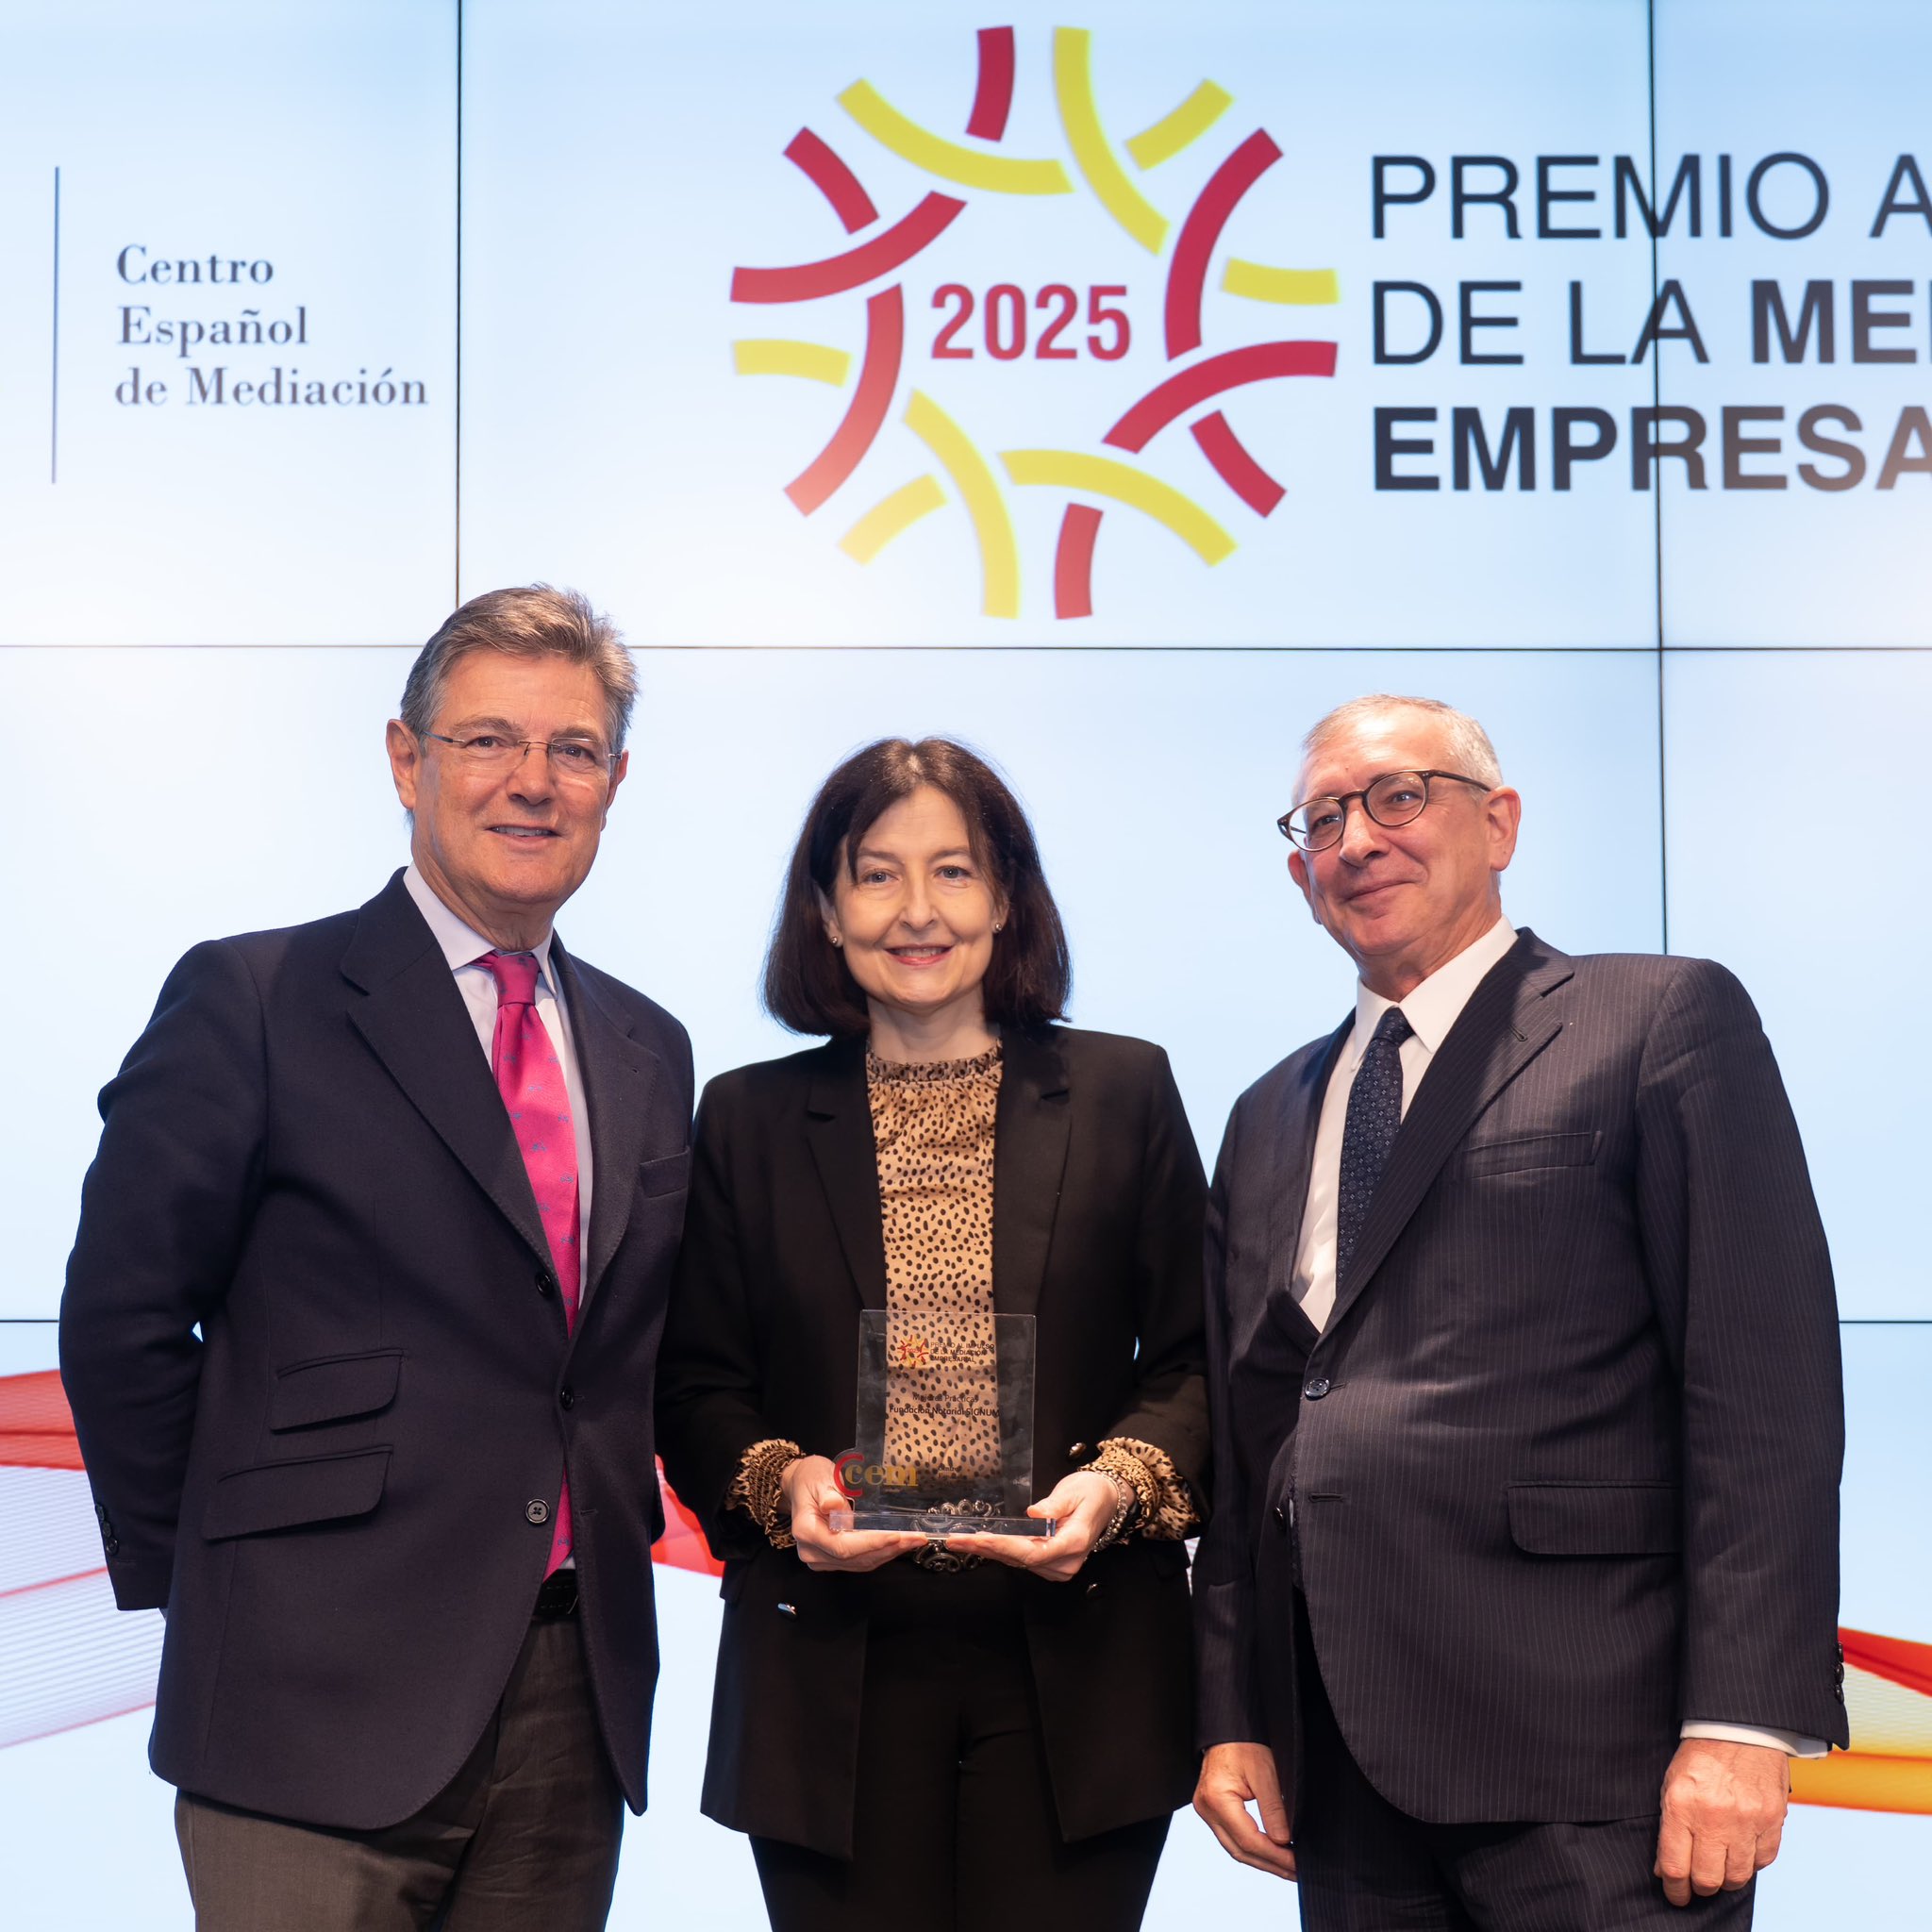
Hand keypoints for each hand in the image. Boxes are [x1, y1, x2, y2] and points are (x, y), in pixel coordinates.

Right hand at [782, 1456, 924, 1572]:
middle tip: (916, 1538)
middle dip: (889, 1549)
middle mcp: (812, 1551)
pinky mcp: (832, 1558)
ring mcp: (822, 1558)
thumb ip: (828, 1494)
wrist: (801, 1484)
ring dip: (889, 1553)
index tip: (895, 1536)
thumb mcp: (819, 1479)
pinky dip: (880, 1553)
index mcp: (807, 1532)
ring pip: (860, 1563)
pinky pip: (859, 1561)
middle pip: (855, 1558)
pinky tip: (898, 1545)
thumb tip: (833, 1506)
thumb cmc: (811, 1479)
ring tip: (913, 1541)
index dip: (871, 1543)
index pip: (843, 1546)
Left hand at [948, 1471, 1118, 1581]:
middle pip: (1021, 1559)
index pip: (1033, 1551)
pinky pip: (1022, 1560)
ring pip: (1018, 1561)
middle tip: (958, 1540)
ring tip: (961, 1542)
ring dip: (989, 1552)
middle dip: (987, 1549)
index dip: (1004, 1546)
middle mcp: (1066, 1561)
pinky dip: (1000, 1552)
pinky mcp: (1050, 1564)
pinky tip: (980, 1545)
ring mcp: (1058, 1566)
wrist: (1106, 1501)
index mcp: (1074, 1542)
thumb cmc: (1092, 1493)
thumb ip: (1054, 1505)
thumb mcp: (1074, 1492)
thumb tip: (1034, 1513)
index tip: (981, 1539)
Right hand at [1194, 1741, 1296, 1878]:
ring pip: (1234, 1848)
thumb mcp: (1266, 1773)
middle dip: (1270, 1864)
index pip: (1249, 1840)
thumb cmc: (1244, 1743)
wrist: (1228, 1727)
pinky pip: (1232, 1838)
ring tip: (1287, 1868)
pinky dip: (1252, 1848)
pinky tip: (1270, 1853)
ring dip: (1262, 1860)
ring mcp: (1206, 1811)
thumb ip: (1274, 1809)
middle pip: (1240, 1851)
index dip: (1275, 1856)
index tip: (1297, 1864)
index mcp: (1217, 1799)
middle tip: (1296, 1873)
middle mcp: (1206, 1809)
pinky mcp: (1212, 1810)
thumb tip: (1284, 1842)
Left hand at [1654, 1739, 1789, 1906]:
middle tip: (1697, 1883)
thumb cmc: (1700, 1756)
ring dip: (1726, 1879)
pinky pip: (1762, 1862)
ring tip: (1719, 1868)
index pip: (1675, 1865)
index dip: (1674, 1889)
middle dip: (1700, 1886)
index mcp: (1682, 1806)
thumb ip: (1669, 1827)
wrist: (1739, 1729)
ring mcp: (1747, 1821)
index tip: (1675, 1894)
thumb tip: (1665, 1869)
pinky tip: (1741, 1852)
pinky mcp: (1772, 1821)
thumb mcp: (1672, 1785)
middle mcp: (1715, 1817)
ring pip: (1737, 1877)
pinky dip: (1751, 1864)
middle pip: (1708, 1879)